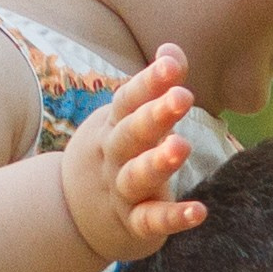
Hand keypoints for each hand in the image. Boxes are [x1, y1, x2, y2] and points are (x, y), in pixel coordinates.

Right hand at [60, 45, 209, 264]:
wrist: (72, 214)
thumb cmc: (114, 154)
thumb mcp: (126, 119)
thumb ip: (154, 87)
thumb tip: (171, 47)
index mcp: (113, 126)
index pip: (128, 100)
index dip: (149, 82)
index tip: (172, 64)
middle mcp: (113, 156)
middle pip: (130, 134)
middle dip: (154, 116)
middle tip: (183, 97)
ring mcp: (121, 191)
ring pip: (135, 177)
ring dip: (157, 163)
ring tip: (182, 147)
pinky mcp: (133, 223)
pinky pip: (151, 221)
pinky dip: (173, 218)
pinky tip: (199, 212)